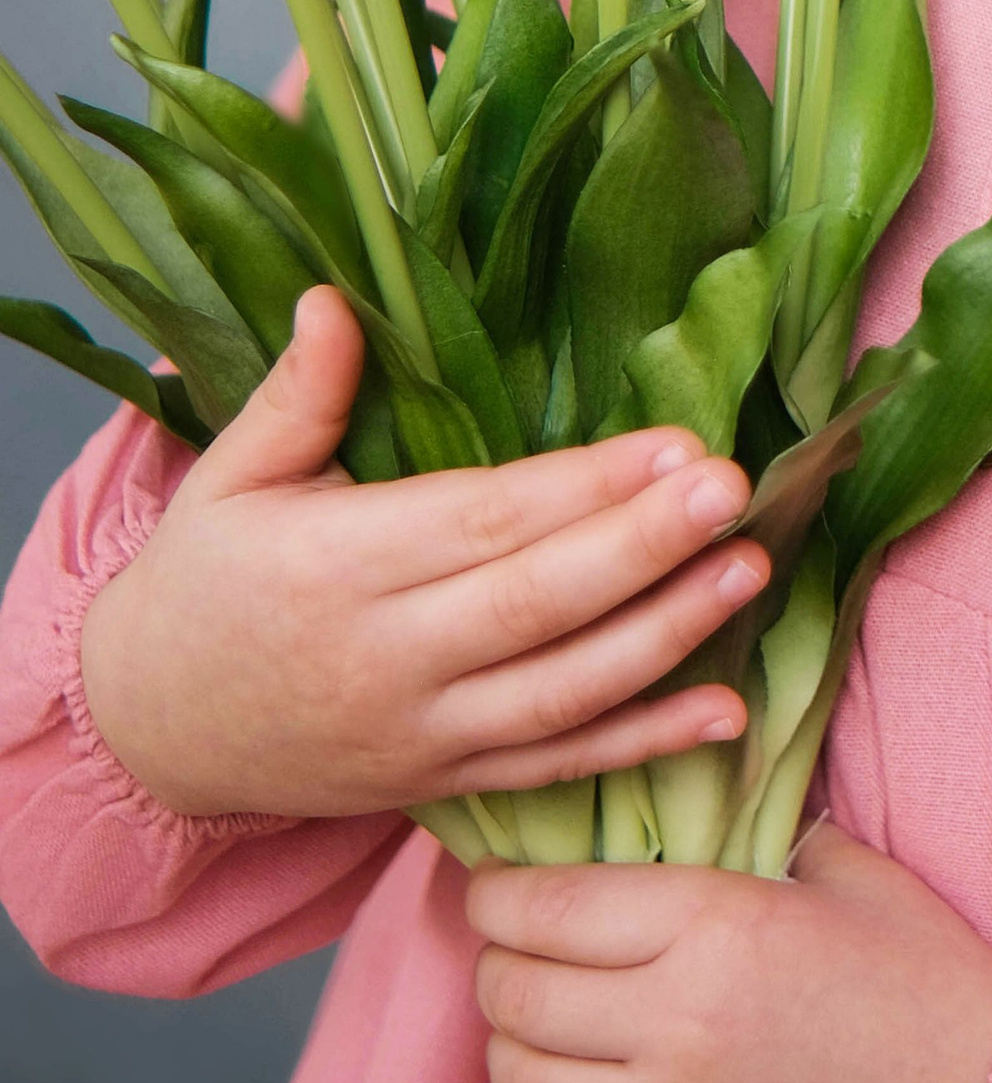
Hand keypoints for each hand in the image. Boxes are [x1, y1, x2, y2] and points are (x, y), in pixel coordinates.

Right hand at [82, 287, 768, 818]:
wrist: (147, 735)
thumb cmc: (200, 586)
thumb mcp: (227, 481)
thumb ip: (298, 395)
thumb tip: (336, 297)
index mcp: (337, 566)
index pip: (481, 523)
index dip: (582, 488)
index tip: (674, 443)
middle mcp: (386, 659)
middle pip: (535, 606)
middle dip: (644, 549)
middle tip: (735, 489)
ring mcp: (420, 735)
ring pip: (560, 695)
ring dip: (666, 637)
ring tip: (752, 569)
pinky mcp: (442, 786)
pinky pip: (555, 770)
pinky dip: (644, 748)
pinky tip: (727, 714)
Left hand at [468, 824, 991, 1082]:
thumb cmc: (925, 982)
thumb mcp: (847, 873)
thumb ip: (758, 832)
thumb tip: (687, 803)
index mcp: (717, 926)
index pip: (546, 909)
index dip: (498, 894)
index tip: (494, 889)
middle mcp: (679, 1026)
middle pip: (515, 996)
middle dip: (497, 966)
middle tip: (513, 954)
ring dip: (514, 1050)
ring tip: (537, 1030)